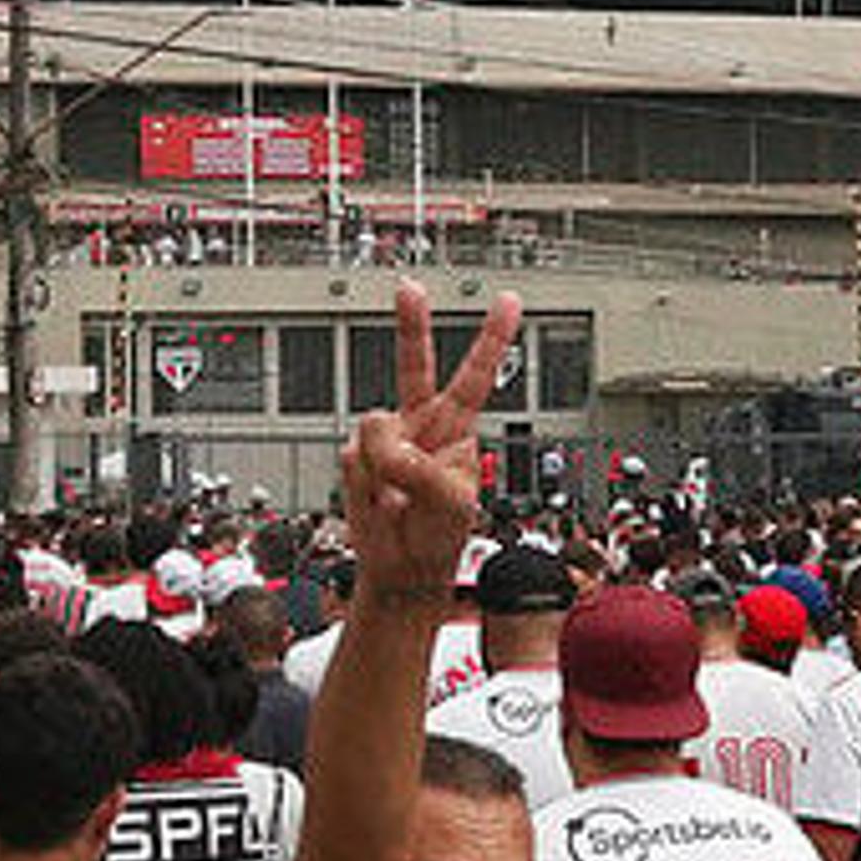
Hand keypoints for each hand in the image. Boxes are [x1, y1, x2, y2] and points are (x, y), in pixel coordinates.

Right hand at [339, 283, 523, 606]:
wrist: (402, 572)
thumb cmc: (437, 537)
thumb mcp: (449, 504)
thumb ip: (418, 468)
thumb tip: (380, 440)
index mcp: (457, 430)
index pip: (478, 376)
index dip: (492, 339)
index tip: (508, 300)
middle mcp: (422, 426)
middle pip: (415, 366)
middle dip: (412, 325)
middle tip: (410, 288)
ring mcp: (386, 439)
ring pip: (373, 426)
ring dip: (383, 464)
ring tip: (398, 499)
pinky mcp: (355, 457)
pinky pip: (352, 459)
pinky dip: (363, 483)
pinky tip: (378, 500)